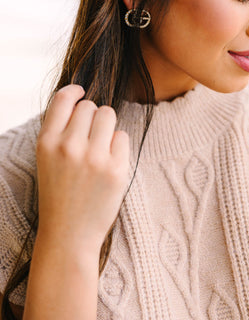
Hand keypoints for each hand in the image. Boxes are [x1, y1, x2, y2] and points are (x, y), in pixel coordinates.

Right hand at [36, 84, 129, 252]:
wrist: (68, 236)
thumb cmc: (59, 193)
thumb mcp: (47, 159)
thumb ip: (61, 129)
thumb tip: (82, 98)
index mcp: (46, 142)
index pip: (64, 98)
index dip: (75, 91)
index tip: (81, 93)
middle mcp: (68, 146)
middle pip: (90, 106)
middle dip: (92, 117)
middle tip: (89, 139)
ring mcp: (93, 158)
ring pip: (108, 114)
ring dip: (106, 127)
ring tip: (99, 148)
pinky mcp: (116, 169)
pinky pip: (122, 137)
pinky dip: (118, 147)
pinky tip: (108, 164)